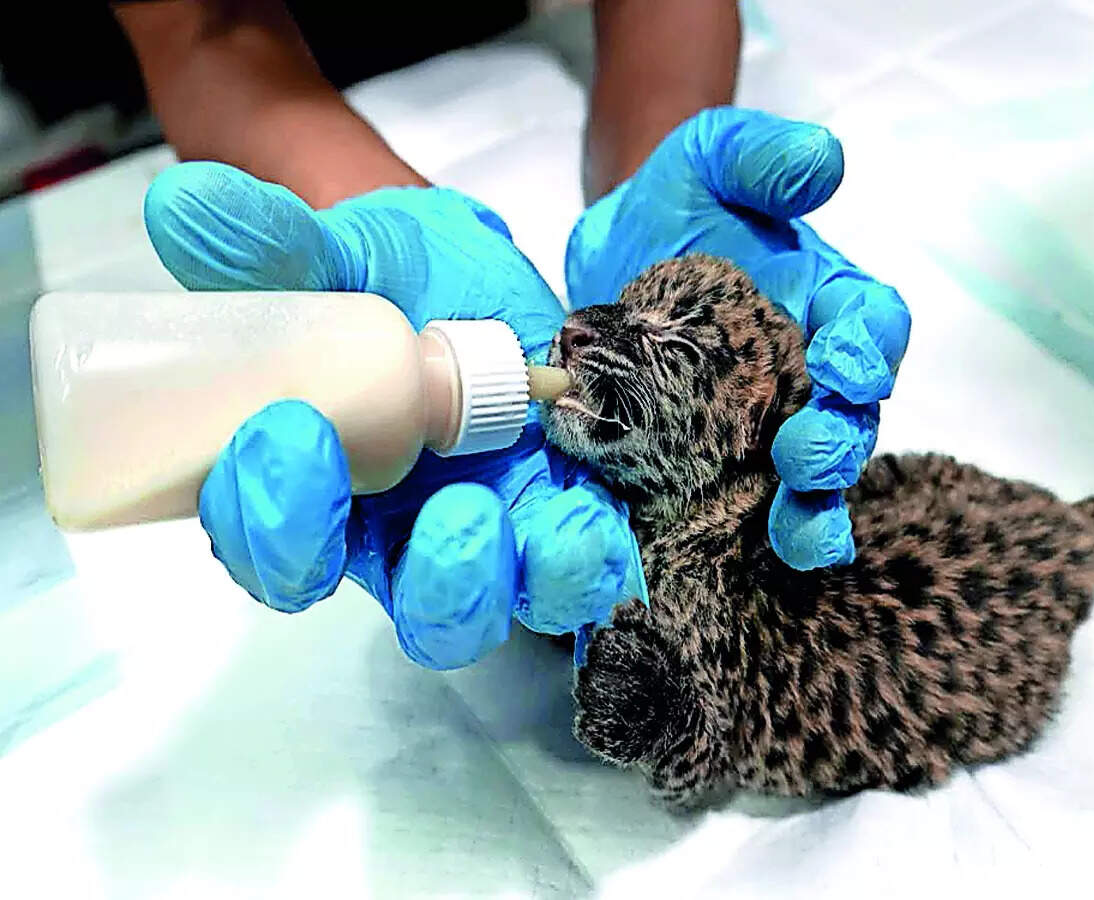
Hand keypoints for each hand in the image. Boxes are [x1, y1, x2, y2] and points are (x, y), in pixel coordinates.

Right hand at [143, 161, 644, 668]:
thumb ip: (269, 242)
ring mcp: (481, 537)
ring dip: (493, 581)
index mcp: (317, 491)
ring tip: (497, 515)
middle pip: (402, 608)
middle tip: (444, 509)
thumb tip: (183, 206)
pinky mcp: (554, 520)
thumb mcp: (331, 251)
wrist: (466, 268)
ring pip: (479, 609)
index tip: (288, 433)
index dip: (273, 523)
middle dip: (418, 578)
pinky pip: (569, 575)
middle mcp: (396, 536)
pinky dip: (579, 562)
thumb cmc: (381, 272)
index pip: (278, 550)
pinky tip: (583, 521)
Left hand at [566, 106, 910, 569]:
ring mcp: (766, 427)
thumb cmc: (679, 200)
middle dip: (837, 444)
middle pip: (850, 419)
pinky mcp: (713, 463)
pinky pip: (741, 506)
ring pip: (810, 479)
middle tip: (805, 458)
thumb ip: (764, 157)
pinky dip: (743, 535)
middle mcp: (812, 375)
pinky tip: (726, 558)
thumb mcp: (713, 158)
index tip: (851, 365)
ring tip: (793, 535)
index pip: (871, 326)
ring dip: (809, 510)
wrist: (611, 255)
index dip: (870, 348)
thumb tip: (823, 163)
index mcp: (829, 303)